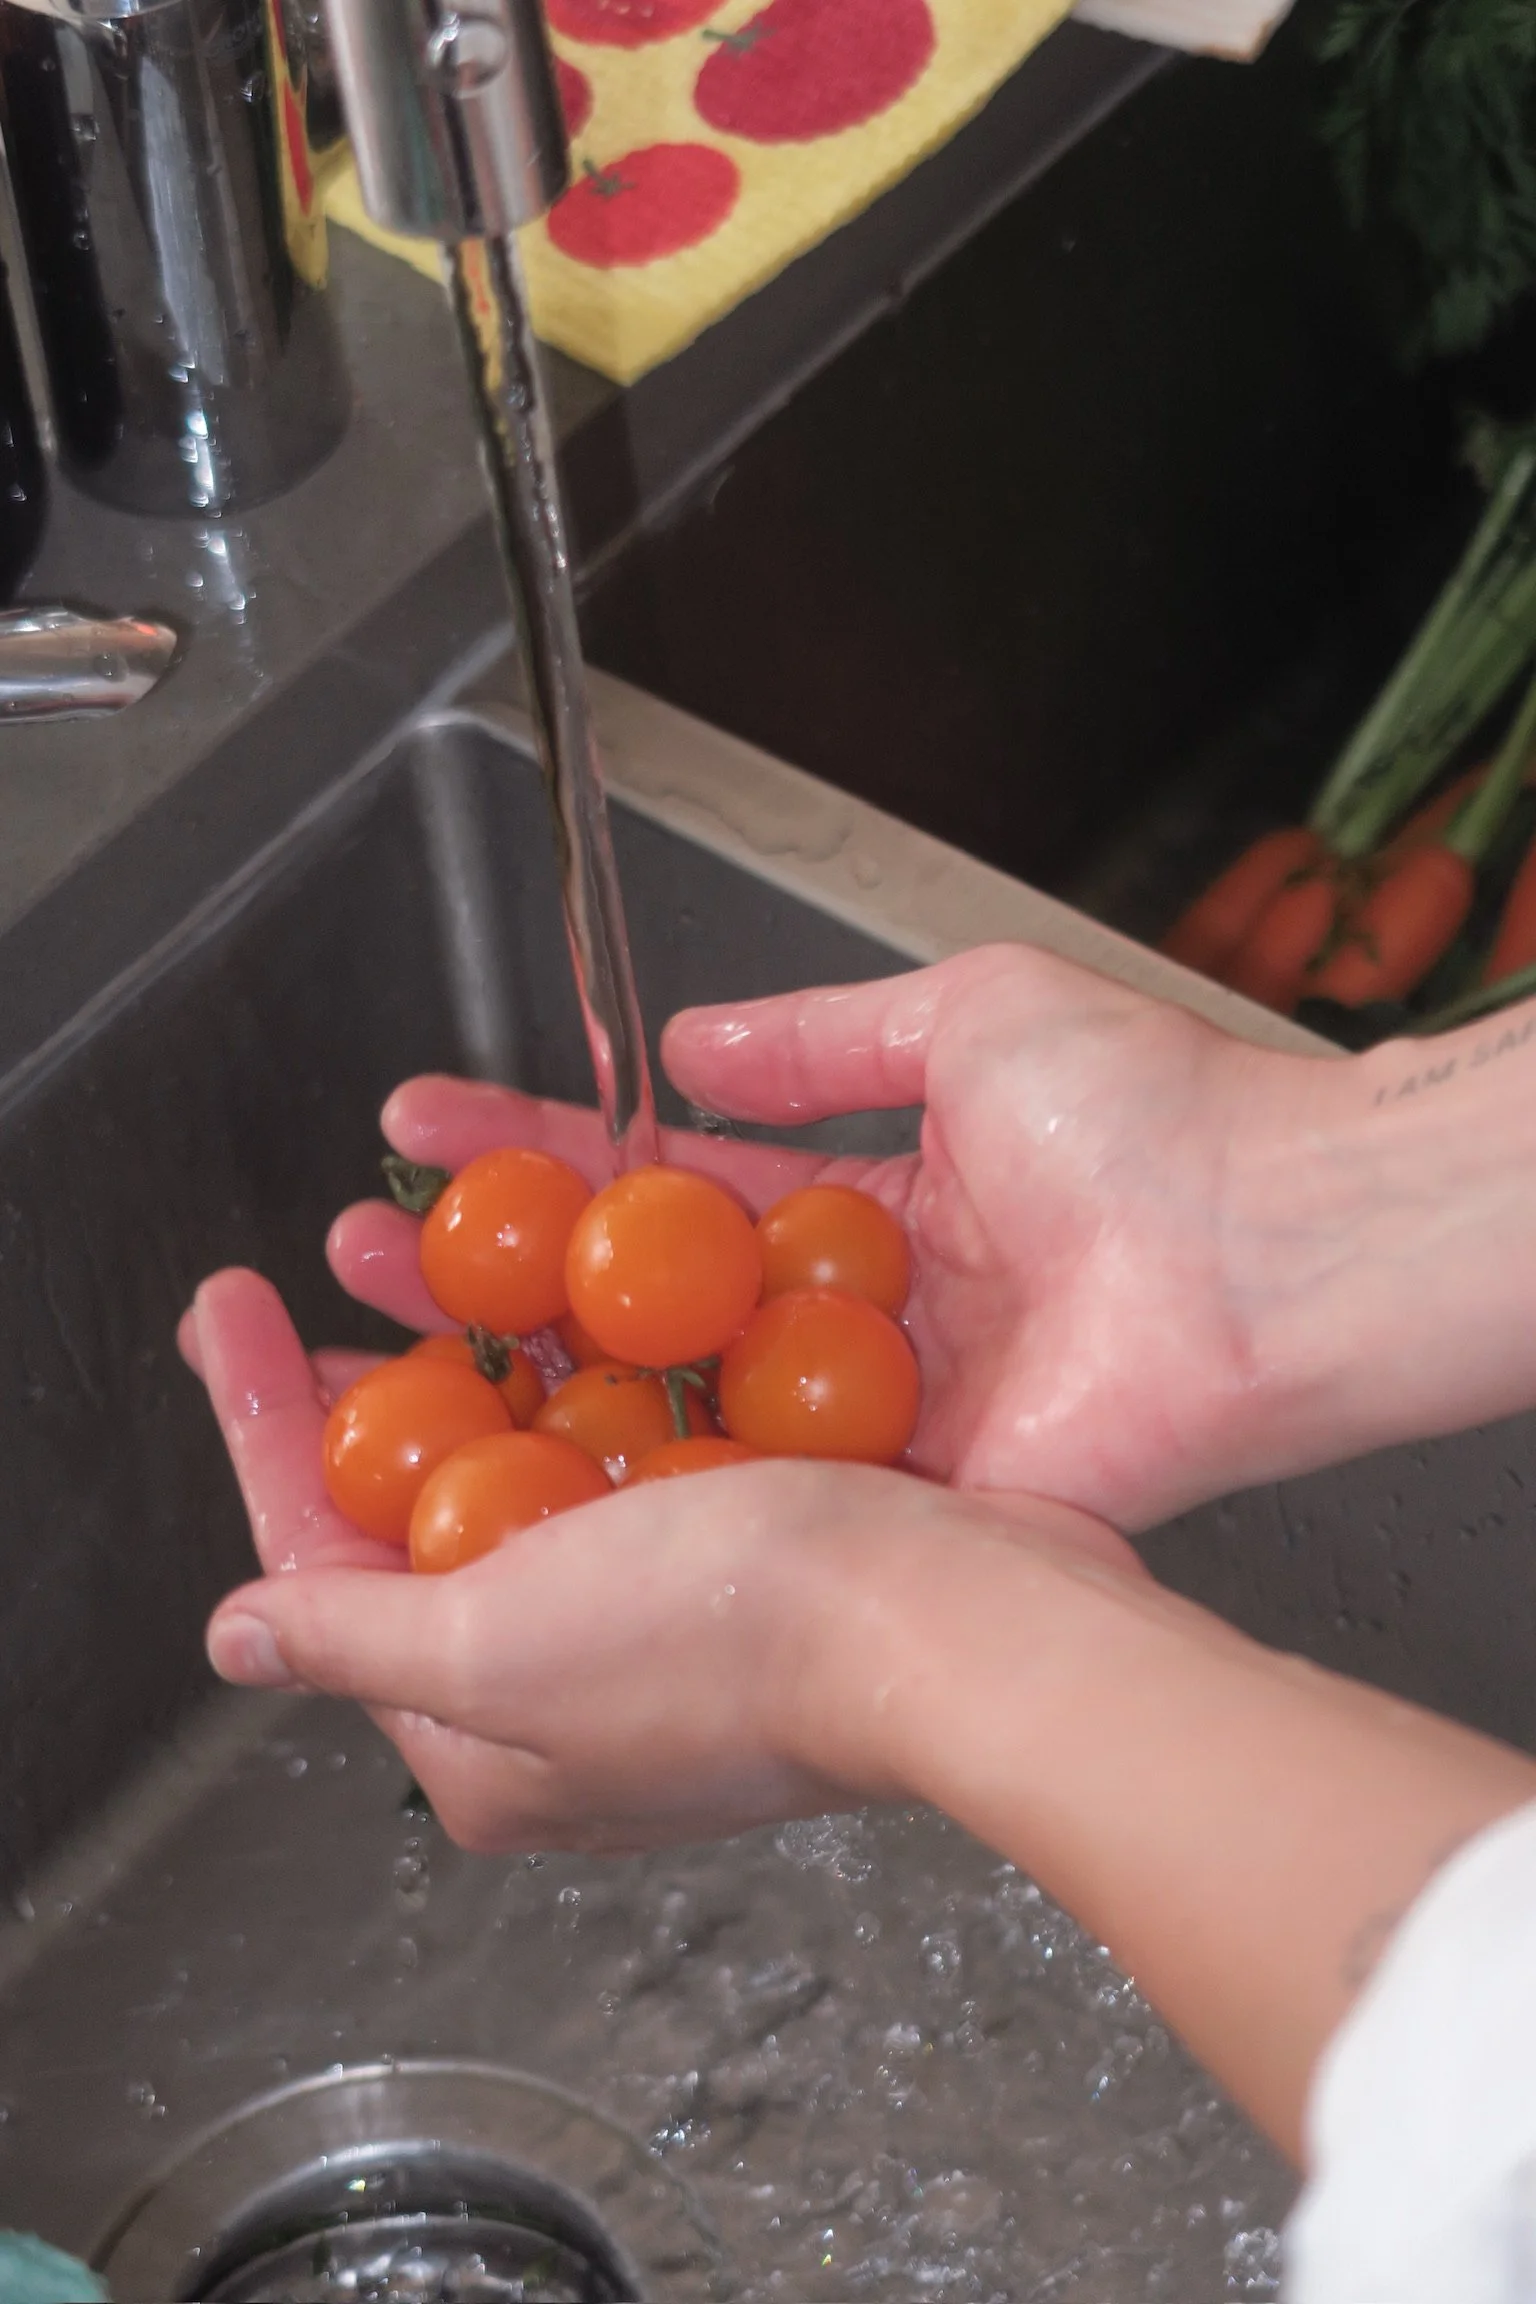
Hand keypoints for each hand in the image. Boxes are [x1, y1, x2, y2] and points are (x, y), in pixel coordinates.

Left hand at [186, 1275, 1535, 2169]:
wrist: (972, 1625)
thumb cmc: (738, 1643)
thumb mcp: (500, 1647)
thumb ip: (354, 1634)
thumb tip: (234, 1637)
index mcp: (488, 1739)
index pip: (319, 1560)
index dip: (265, 1421)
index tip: (230, 1307)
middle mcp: (567, 1687)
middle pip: (421, 1504)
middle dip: (365, 1372)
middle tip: (328, 1256)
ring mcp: (659, 1616)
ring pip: (530, 1453)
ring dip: (477, 1339)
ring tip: (429, 1234)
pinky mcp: (744, 1552)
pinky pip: (632, 1438)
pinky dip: (593, 1360)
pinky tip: (574, 1280)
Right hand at [328, 943, 1354, 1527]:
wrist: (1266, 1257)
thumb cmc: (1151, 1122)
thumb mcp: (964, 1017)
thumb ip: (818, 1035)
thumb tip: (687, 1048)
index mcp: (866, 1210)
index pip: (662, 1186)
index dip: (539, 1155)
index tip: (425, 1125)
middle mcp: (843, 1328)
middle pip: (633, 1309)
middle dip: (487, 1278)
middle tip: (357, 1256)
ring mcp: (857, 1427)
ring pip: (659, 1410)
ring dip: (522, 1386)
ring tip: (379, 1356)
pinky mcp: (883, 1511)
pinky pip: (734, 1499)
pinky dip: (626, 1488)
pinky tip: (505, 1473)